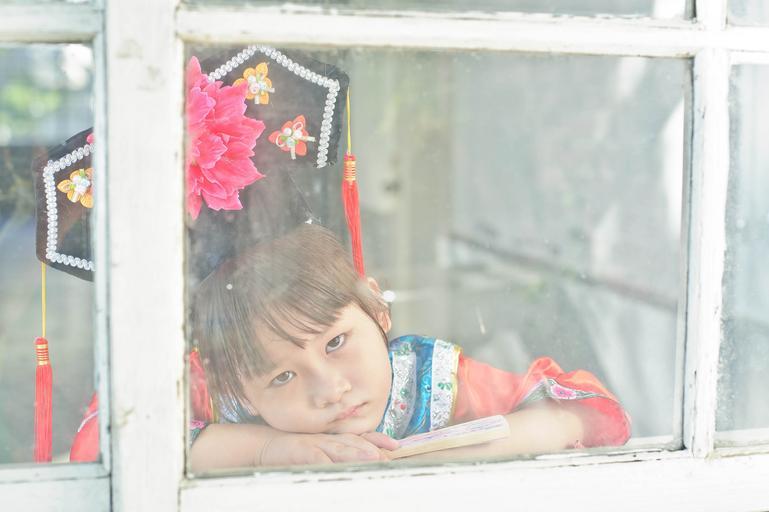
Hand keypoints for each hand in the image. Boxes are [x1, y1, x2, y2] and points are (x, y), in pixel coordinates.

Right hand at [258, 432, 398, 466]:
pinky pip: (316, 457)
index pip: (361, 438)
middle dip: (373, 449)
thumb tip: (363, 460)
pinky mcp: (301, 451)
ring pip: (339, 448)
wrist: (265, 444)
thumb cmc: (295, 451)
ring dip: (357, 453)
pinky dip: (327, 461)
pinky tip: (336, 466)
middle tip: (388, 456)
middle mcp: (329, 439)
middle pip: (355, 443)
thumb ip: (338, 455)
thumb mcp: (320, 451)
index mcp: (335, 439)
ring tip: (373, 459)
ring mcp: (315, 444)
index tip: (395, 446)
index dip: (378, 440)